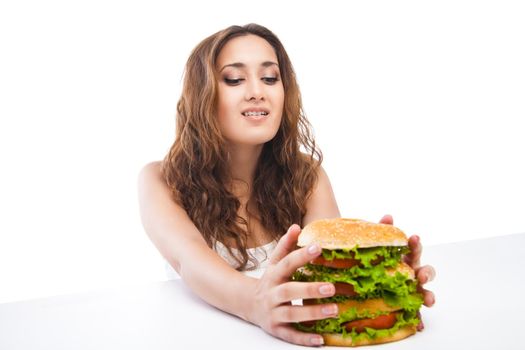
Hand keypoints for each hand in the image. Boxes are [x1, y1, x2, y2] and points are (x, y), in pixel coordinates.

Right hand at [247, 224, 335, 346]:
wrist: (248, 304)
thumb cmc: (270, 281)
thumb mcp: (275, 263)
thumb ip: (286, 245)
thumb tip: (297, 226)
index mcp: (273, 275)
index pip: (287, 263)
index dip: (301, 255)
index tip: (318, 247)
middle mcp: (271, 294)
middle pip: (289, 291)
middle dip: (310, 289)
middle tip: (332, 287)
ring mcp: (272, 313)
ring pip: (292, 315)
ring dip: (313, 313)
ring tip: (334, 310)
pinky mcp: (276, 330)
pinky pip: (290, 335)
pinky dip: (304, 338)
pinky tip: (320, 338)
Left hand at [379, 214, 435, 330]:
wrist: (365, 276)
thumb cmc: (378, 259)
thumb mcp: (378, 246)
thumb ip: (383, 231)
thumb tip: (388, 217)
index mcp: (407, 257)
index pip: (414, 248)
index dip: (415, 243)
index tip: (413, 237)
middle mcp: (413, 272)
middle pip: (426, 271)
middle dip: (426, 273)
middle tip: (420, 274)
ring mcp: (412, 289)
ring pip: (426, 292)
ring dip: (429, 296)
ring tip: (428, 300)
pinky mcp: (407, 305)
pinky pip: (415, 313)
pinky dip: (418, 319)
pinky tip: (418, 325)